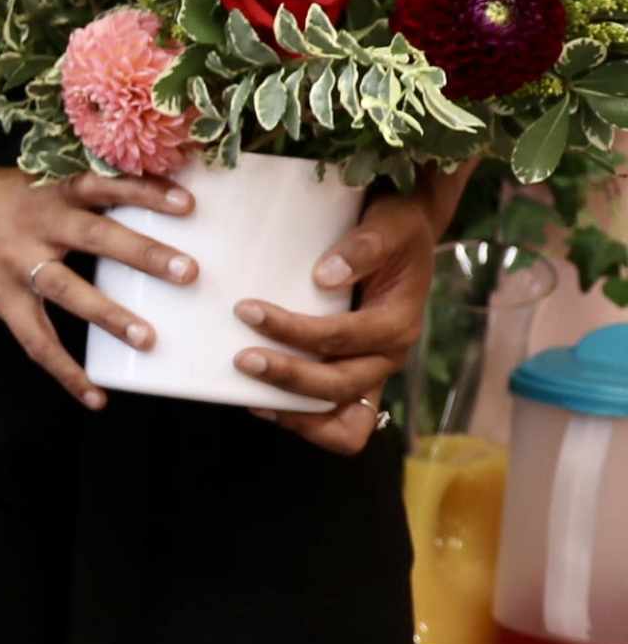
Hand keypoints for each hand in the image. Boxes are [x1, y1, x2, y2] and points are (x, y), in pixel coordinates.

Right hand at [0, 161, 202, 409]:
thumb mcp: (30, 182)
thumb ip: (74, 194)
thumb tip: (137, 201)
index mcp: (49, 191)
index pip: (104, 186)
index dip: (145, 193)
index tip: (187, 205)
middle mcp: (36, 225)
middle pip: (96, 237)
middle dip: (142, 254)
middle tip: (187, 272)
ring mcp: (16, 264)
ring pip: (68, 290)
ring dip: (109, 314)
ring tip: (147, 338)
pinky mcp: (0, 298)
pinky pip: (35, 340)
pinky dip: (65, 371)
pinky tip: (95, 396)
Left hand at [233, 185, 437, 451]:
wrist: (403, 237)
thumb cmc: (394, 229)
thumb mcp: (390, 223)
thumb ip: (366, 245)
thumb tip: (325, 276)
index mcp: (397, 322)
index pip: (343, 337)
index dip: (294, 331)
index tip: (247, 310)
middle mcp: (386, 356)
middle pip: (341, 388)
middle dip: (289, 378)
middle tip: (241, 359)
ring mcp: (370, 372)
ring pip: (341, 419)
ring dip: (294, 412)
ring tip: (248, 397)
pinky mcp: (352, 377)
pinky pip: (333, 420)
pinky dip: (300, 418)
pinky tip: (259, 402)